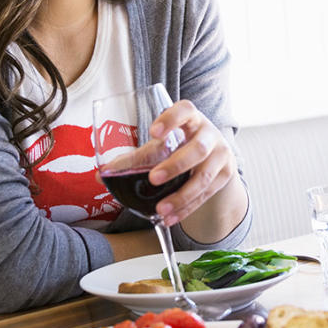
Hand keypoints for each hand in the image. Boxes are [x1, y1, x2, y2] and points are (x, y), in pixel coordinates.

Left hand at [146, 99, 236, 226]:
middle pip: (198, 148)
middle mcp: (209, 134)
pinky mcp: (224, 175)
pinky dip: (187, 208)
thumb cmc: (181, 145)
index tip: (153, 132)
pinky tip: (170, 218)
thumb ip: (136, 158)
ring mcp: (221, 155)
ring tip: (161, 209)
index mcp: (191, 118)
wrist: (213, 156)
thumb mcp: (163, 144)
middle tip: (153, 178)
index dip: (171, 119)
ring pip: (204, 176)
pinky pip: (206, 195)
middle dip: (176, 165)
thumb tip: (103, 174)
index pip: (185, 110)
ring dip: (182, 195)